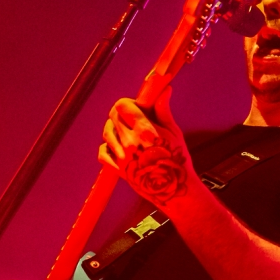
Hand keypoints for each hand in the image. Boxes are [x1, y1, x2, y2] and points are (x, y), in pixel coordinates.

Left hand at [98, 87, 194, 209]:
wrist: (174, 191)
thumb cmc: (177, 159)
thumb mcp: (173, 132)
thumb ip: (163, 110)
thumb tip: (164, 89)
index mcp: (144, 130)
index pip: (122, 105)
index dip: (128, 103)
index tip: (136, 107)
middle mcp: (130, 142)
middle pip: (113, 116)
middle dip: (121, 114)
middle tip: (132, 120)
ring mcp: (122, 156)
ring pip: (107, 133)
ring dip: (115, 130)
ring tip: (128, 135)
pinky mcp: (118, 169)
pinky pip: (102, 152)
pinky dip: (108, 148)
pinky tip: (119, 148)